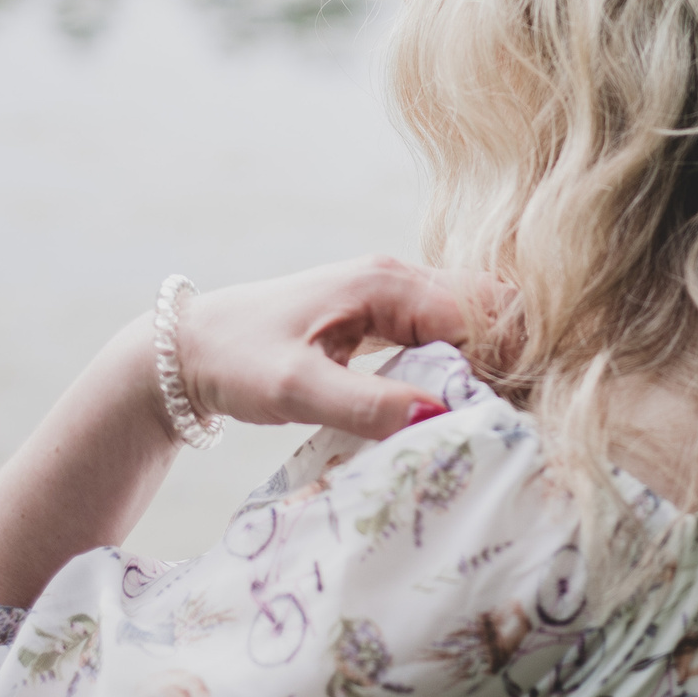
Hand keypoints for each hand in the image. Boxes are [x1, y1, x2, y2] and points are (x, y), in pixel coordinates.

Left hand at [169, 256, 509, 440]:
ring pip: (471, 320)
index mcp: (387, 283)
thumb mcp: (295, 389)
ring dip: (487, 362)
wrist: (189, 350)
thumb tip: (440, 417)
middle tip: (508, 417)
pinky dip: (462, 364)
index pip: (480, 315)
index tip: (505, 415)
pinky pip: (445, 333)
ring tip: (490, 416)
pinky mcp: (384, 317)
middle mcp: (399, 278)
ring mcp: (393, 295)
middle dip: (508, 358)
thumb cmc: (236, 361)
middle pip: (488, 308)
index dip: (503, 363)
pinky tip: (459, 404)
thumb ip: (366, 404)